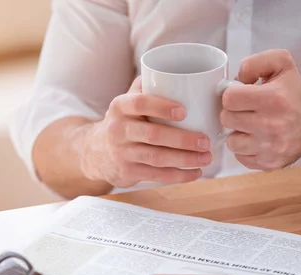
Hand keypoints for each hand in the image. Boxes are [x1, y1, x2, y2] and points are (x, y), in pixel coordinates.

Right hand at [81, 77, 212, 187]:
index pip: (139, 103)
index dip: (161, 107)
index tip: (184, 112)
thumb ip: (146, 87)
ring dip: (185, 159)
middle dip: (182, 139)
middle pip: (153, 135)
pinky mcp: (128, 172)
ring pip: (157, 158)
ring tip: (207, 157)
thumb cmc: (122, 122)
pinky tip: (196, 172)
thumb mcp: (126, 102)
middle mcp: (118, 130)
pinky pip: (157, 175)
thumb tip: (181, 74)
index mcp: (120, 106)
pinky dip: (179, 176)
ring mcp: (122, 153)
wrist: (94, 152)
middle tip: (205, 141)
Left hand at [221, 49, 300, 169]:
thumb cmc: (294, 93)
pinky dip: (246, 149)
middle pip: (227, 119)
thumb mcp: (282, 63)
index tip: (241, 95)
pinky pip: (241, 157)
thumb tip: (237, 80)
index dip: (232, 95)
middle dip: (234, 113)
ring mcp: (270, 147)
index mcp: (273, 98)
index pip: (229, 99)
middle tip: (246, 110)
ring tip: (251, 126)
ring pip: (232, 142)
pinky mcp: (269, 163)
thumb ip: (254, 64)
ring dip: (238, 133)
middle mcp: (271, 125)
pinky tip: (256, 139)